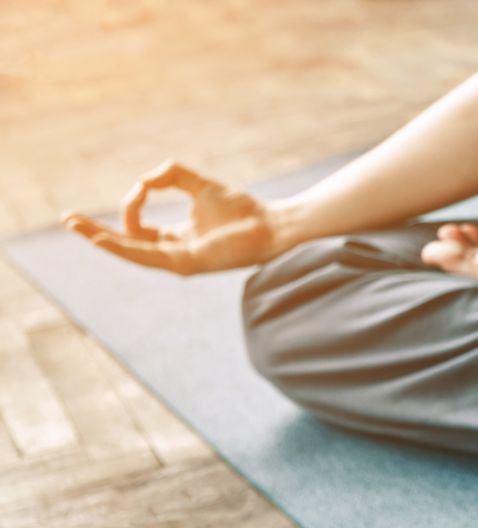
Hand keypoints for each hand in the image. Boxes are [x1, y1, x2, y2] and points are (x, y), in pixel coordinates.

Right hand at [61, 161, 279, 273]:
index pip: (137, 227)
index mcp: (176, 237)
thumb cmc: (243, 208)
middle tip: (67, 219)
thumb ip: (168, 175)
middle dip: (95, 232)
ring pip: (130, 252)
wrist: (271, 225)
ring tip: (76, 226)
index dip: (132, 202)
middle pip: (125, 245)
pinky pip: (147, 256)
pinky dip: (123, 247)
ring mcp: (179, 260)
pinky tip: (102, 239)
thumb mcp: (198, 183)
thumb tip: (142, 181)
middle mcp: (174, 252)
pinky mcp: (186, 263)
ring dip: (101, 239)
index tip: (146, 184)